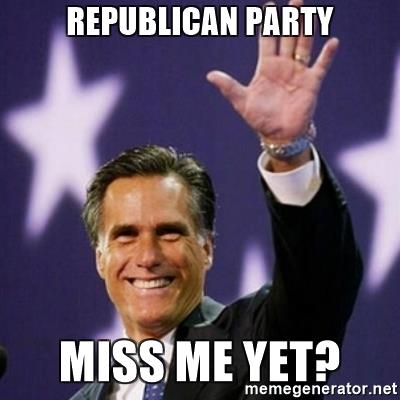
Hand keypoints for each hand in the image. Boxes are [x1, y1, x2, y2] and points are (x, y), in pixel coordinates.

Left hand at [207, 0, 338, 145]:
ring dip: (307, 29)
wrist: (278, 135)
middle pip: (288, 37)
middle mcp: (283, 66)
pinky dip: (327, 55)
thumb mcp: (242, 102)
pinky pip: (321, 66)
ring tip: (309, 12)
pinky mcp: (311, 84)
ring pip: (304, 46)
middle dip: (290, 19)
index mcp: (266, 68)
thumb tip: (209, 75)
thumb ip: (228, 87)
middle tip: (295, 0)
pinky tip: (332, 42)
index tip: (268, 5)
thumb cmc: (259, 119)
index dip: (268, 24)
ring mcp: (298, 73)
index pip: (267, 40)